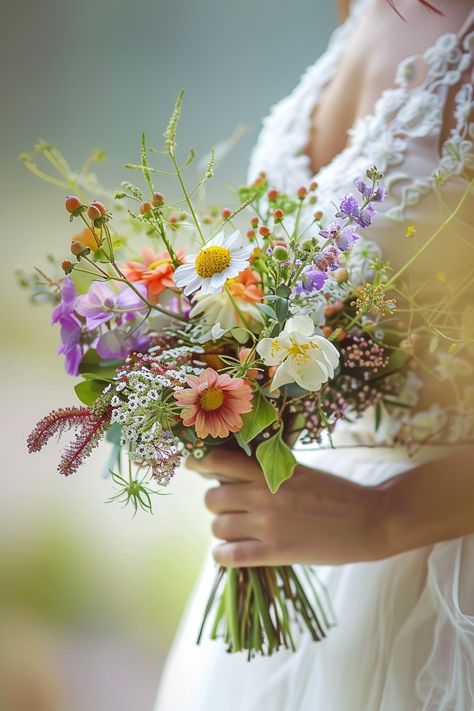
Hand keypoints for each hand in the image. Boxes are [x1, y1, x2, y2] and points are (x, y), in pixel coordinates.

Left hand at [186, 448, 389, 566]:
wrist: (370, 520)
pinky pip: (230, 555)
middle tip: (228, 506)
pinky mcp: (275, 552)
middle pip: (212, 498)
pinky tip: (229, 553)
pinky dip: (222, 555)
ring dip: (222, 529)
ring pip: (218, 526)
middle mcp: (264, 494)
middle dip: (216, 503)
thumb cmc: (336, 492)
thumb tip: (232, 471)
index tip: (193, 465)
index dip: (198, 463)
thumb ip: (267, 470)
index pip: (218, 462)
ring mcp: (268, 524)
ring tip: (235, 530)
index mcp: (271, 470)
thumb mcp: (300, 471)